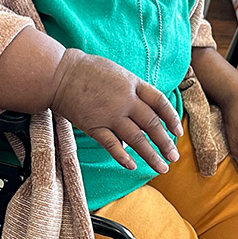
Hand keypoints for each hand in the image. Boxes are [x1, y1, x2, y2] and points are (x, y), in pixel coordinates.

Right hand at [50, 48, 182, 171]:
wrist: (59, 74)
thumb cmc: (87, 70)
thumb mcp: (118, 72)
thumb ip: (133, 89)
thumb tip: (145, 109)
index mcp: (133, 84)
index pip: (160, 103)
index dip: (171, 119)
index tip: (177, 132)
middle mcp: (126, 101)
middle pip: (152, 125)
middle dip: (165, 143)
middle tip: (174, 157)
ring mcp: (110, 115)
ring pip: (136, 139)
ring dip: (151, 155)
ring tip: (162, 168)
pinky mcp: (94, 126)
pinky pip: (112, 145)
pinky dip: (123, 157)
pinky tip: (133, 166)